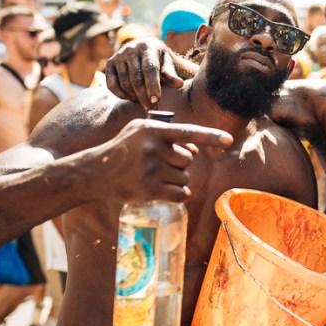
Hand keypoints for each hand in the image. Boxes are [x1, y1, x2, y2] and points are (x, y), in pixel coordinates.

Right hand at [93, 118, 232, 202]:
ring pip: (185, 178)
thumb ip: (169, 134)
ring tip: (155, 176)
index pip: (188, 132)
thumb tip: (196, 150)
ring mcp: (151, 170)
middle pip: (188, 160)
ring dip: (177, 179)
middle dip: (180, 164)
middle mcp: (153, 149)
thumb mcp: (141, 131)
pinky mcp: (150, 190)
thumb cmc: (124, 149)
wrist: (95, 172)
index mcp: (153, 131)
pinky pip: (181, 194)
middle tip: (158, 165)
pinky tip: (164, 191)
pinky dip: (179, 195)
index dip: (211, 136)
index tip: (229, 140)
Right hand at [105, 38, 182, 109]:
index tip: (156, 100)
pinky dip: (121, 95)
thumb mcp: (168, 65)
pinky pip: (111, 84)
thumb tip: (179, 84)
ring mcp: (118, 56)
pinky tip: (132, 98)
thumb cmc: (159, 61)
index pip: (150, 68)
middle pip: (136, 78)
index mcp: (148, 47)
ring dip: (134, 96)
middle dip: (144, 96)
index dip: (153, 85)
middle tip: (152, 109)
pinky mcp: (109, 64)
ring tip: (144, 102)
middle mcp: (131, 49)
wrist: (144, 50)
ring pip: (124, 82)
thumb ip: (171, 75)